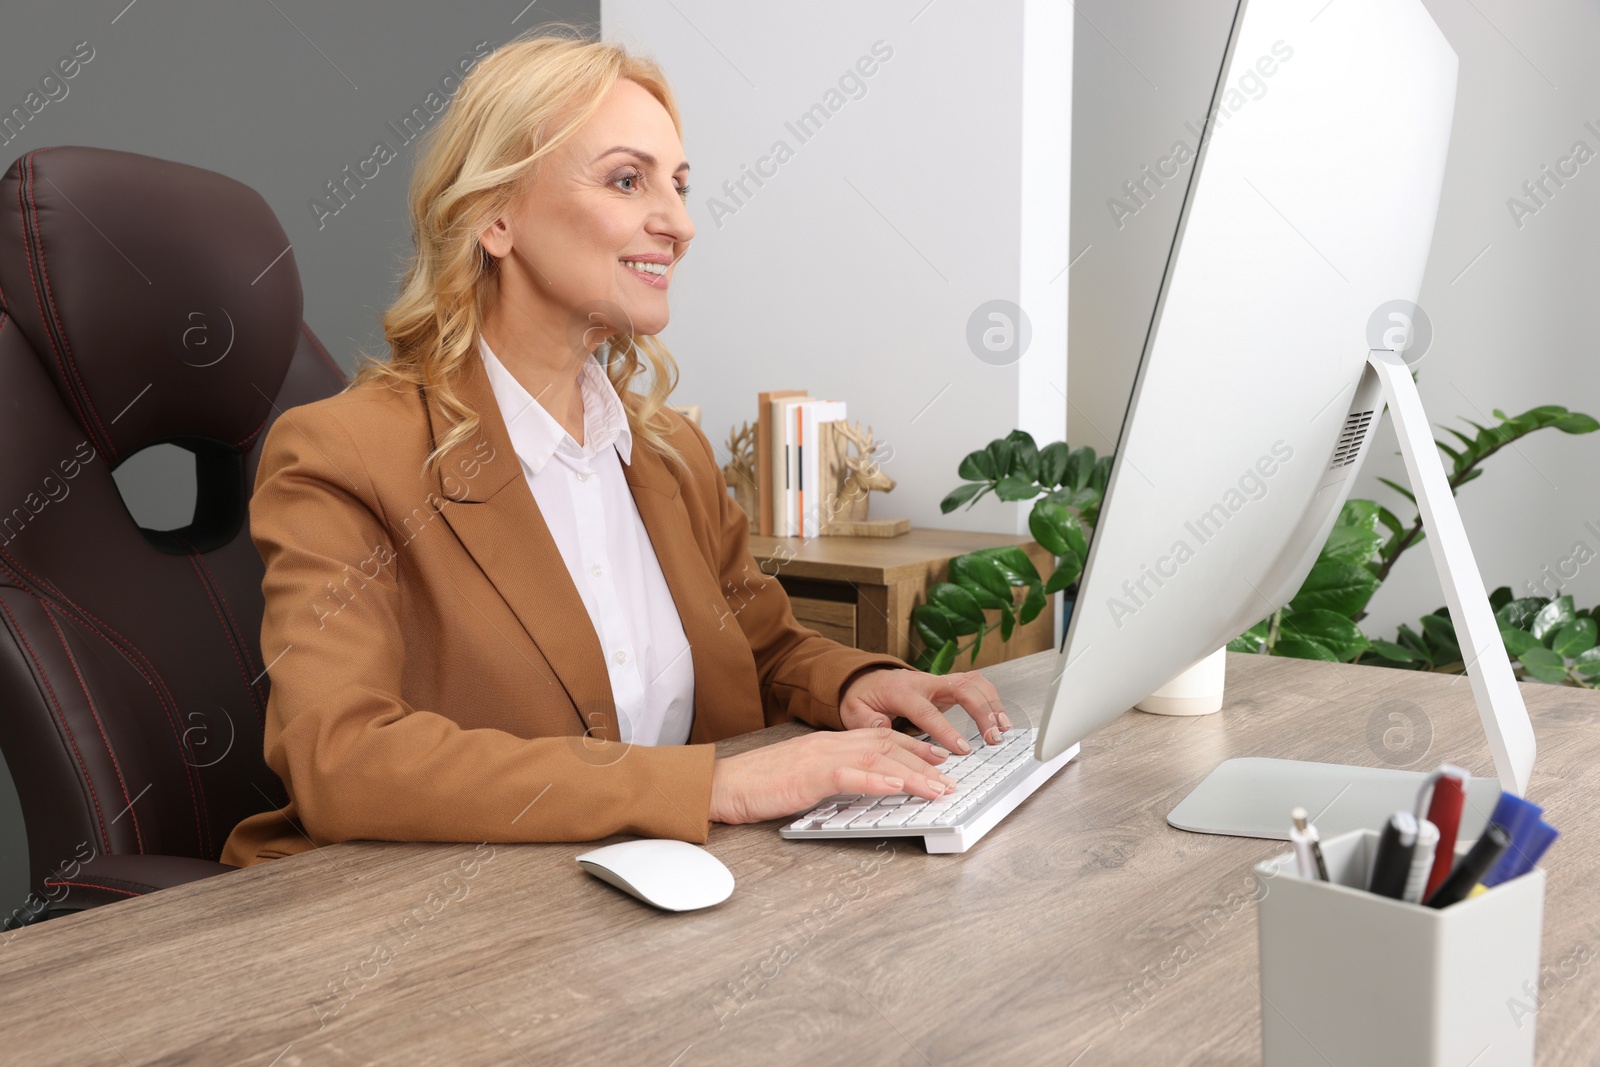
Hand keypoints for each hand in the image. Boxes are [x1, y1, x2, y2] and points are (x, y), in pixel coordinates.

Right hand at [708, 728, 958, 824]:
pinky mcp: (808, 774)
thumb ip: (831, 777)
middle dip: (924, 761)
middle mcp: (829, 743)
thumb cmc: (757, 785)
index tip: (937, 760)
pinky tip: (898, 784)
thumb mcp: (802, 778)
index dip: (914, 749)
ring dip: (913, 772)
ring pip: (877, 756)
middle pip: (888, 745)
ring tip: (938, 787)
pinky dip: (877, 778)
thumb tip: (858, 788)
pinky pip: (849, 773)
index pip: (880, 739)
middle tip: (950, 777)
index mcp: (828, 743)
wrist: (722, 785)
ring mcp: (819, 756)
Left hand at [838, 668, 1010, 753]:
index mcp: (903, 690)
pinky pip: (976, 685)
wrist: (869, 679)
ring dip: (992, 704)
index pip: (927, 710)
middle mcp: (925, 682)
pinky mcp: (949, 685)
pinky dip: (992, 699)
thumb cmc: (864, 697)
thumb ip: (866, 721)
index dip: (946, 729)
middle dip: (981, 712)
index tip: (961, 748)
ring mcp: (940, 681)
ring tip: (1003, 729)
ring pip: (974, 682)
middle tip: (993, 737)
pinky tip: (999, 719)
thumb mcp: (853, 710)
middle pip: (961, 688)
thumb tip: (881, 727)